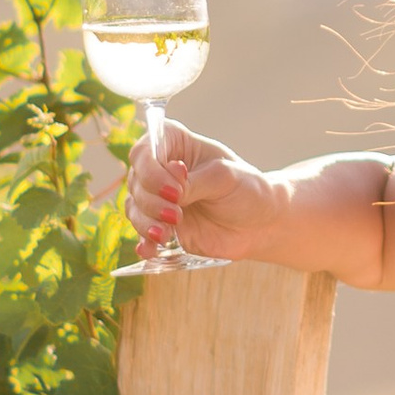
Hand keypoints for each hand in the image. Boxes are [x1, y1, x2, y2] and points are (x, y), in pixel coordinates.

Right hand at [124, 121, 283, 262]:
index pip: (145, 151)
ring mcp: (159, 198)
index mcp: (176, 144)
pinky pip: (141, 232)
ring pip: (134, 207)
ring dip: (146, 222)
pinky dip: (143, 241)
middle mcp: (162, 169)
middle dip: (151, 200)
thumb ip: (194, 182)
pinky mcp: (161, 225)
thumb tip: (168, 190)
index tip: (176, 190)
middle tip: (176, 214)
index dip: (152, 170)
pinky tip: (149, 250)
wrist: (260, 224)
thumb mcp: (224, 178)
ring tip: (167, 234)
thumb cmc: (247, 189)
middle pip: (136, 181)